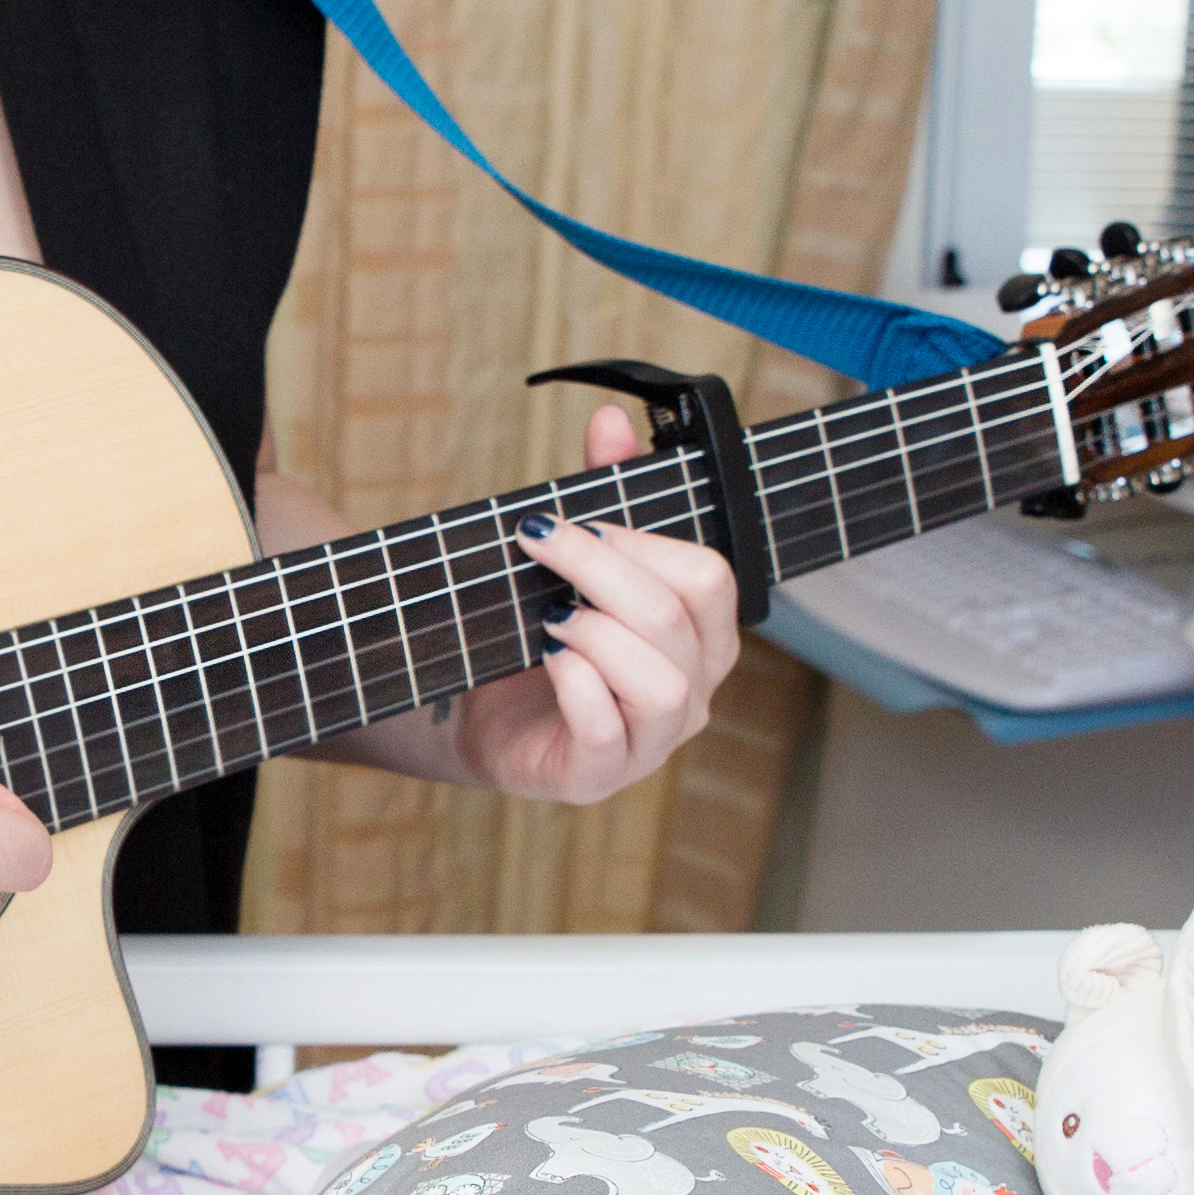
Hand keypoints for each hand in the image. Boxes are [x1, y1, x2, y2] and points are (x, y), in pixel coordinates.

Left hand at [444, 406, 746, 805]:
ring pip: (661, 682)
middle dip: (602, 567)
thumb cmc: (543, 637)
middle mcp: (692, 691)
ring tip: (548, 615)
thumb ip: (603, 493)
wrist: (482, 716)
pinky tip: (547, 658)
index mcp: (701, 636)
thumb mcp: (575, 563)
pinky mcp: (599, 775)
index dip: (644, 540)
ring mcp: (651, 741)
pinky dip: (575, 685)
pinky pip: (607, 731)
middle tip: (540, 542)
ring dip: (595, 631)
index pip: (711, 577)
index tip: (580, 520)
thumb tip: (613, 419)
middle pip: (678, 617)